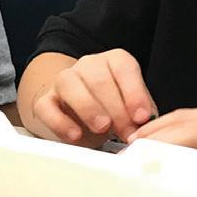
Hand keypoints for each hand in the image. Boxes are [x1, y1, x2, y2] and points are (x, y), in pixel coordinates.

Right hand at [32, 49, 156, 146]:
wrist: (77, 110)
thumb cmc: (111, 106)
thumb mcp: (130, 105)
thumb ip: (141, 111)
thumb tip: (151, 124)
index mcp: (114, 60)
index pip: (124, 68)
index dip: (134, 93)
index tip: (142, 117)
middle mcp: (89, 64)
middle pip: (99, 79)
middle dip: (116, 108)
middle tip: (125, 131)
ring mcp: (64, 80)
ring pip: (70, 84)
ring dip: (88, 108)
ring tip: (103, 128)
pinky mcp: (45, 100)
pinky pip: (47, 107)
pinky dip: (61, 122)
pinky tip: (76, 135)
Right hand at [128, 108, 196, 196]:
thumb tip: (188, 184)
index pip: (186, 131)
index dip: (157, 141)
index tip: (134, 153)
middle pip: (185, 118)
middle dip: (155, 130)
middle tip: (129, 150)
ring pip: (194, 117)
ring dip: (168, 127)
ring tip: (146, 145)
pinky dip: (185, 128)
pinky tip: (179, 144)